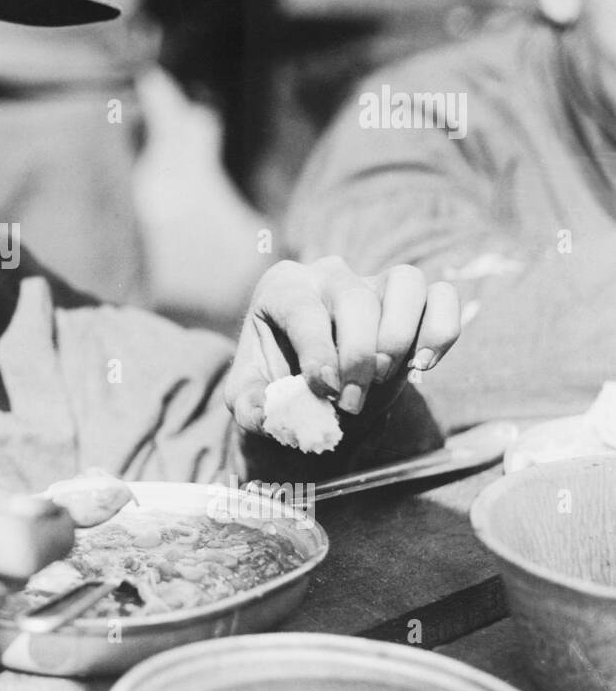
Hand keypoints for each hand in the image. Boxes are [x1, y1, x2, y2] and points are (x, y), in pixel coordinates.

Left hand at [224, 258, 460, 434]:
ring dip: (399, 334)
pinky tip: (422, 365)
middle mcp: (329, 274)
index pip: (303, 309)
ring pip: (405, 281)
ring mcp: (374, 282)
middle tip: (351, 401)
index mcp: (282, 288)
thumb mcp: (249, 398)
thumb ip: (251, 407)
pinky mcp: (412, 301)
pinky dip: (441, 329)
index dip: (316, 350)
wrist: (311, 389)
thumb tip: (273, 415)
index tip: (324, 388)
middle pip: (355, 298)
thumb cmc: (275, 383)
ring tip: (385, 375)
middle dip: (357, 356)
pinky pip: (441, 296)